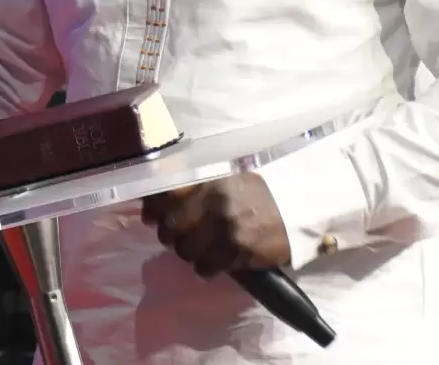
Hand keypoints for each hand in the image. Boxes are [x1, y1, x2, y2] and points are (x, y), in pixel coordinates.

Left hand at [141, 172, 290, 278]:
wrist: (297, 209)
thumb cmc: (258, 193)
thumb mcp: (226, 178)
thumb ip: (197, 185)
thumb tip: (162, 194)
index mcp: (208, 181)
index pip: (166, 193)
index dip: (153, 207)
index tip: (149, 215)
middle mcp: (213, 203)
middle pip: (171, 225)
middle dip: (168, 234)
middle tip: (174, 236)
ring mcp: (225, 229)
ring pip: (185, 250)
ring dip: (186, 253)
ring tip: (195, 250)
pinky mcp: (239, 252)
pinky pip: (206, 267)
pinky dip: (204, 268)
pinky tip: (210, 263)